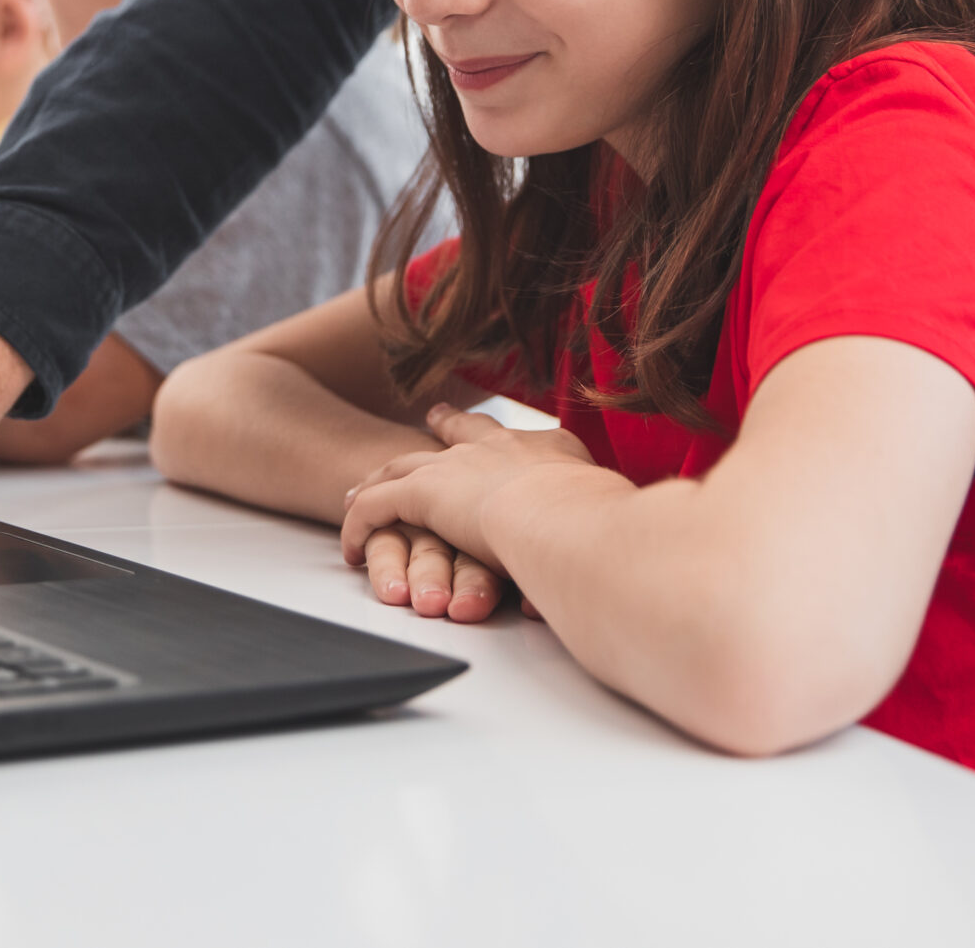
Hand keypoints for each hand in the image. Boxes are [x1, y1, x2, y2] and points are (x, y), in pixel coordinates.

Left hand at [340, 404, 607, 619]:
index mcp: (549, 450)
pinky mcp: (422, 492)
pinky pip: (376, 505)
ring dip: (381, 477)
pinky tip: (350, 544)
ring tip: (361, 488)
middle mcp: (499, 447)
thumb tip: (624, 552)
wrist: (568, 515)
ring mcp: (456, 466)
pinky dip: (358, 523)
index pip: (519, 440)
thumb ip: (612, 527)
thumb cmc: (606, 523)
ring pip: (404, 465)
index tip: (500, 432)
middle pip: (458, 432)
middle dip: (441, 428)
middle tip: (429, 421)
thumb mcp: (619, 515)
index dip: (506, 437)